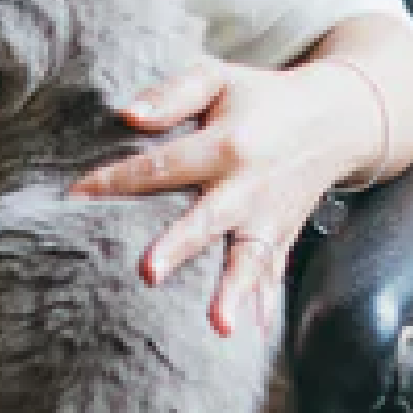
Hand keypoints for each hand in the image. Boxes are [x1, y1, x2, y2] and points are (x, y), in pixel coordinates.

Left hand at [67, 58, 360, 338]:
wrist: (336, 119)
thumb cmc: (262, 97)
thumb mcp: (220, 78)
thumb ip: (173, 94)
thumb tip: (127, 114)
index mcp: (227, 144)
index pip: (163, 166)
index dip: (118, 181)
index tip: (76, 198)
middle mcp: (249, 185)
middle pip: (209, 219)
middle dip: (179, 247)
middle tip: (149, 273)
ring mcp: (269, 216)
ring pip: (249, 258)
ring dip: (234, 292)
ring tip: (220, 326)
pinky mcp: (284, 235)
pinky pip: (273, 273)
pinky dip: (264, 303)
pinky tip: (253, 334)